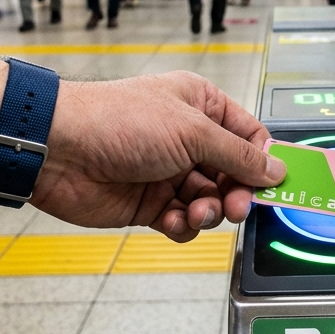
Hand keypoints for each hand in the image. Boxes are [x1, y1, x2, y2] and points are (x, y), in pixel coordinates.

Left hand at [0, 66, 285, 240]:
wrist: (59, 150)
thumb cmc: (120, 122)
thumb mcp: (191, 132)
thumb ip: (237, 155)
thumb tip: (275, 169)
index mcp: (200, 106)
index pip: (248, 136)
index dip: (261, 161)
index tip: (271, 186)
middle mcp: (187, 138)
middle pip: (232, 174)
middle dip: (236, 193)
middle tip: (234, 207)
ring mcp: (167, 172)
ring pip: (209, 201)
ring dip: (208, 212)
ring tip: (196, 213)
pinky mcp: (148, 203)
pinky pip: (181, 222)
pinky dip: (182, 227)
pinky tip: (171, 222)